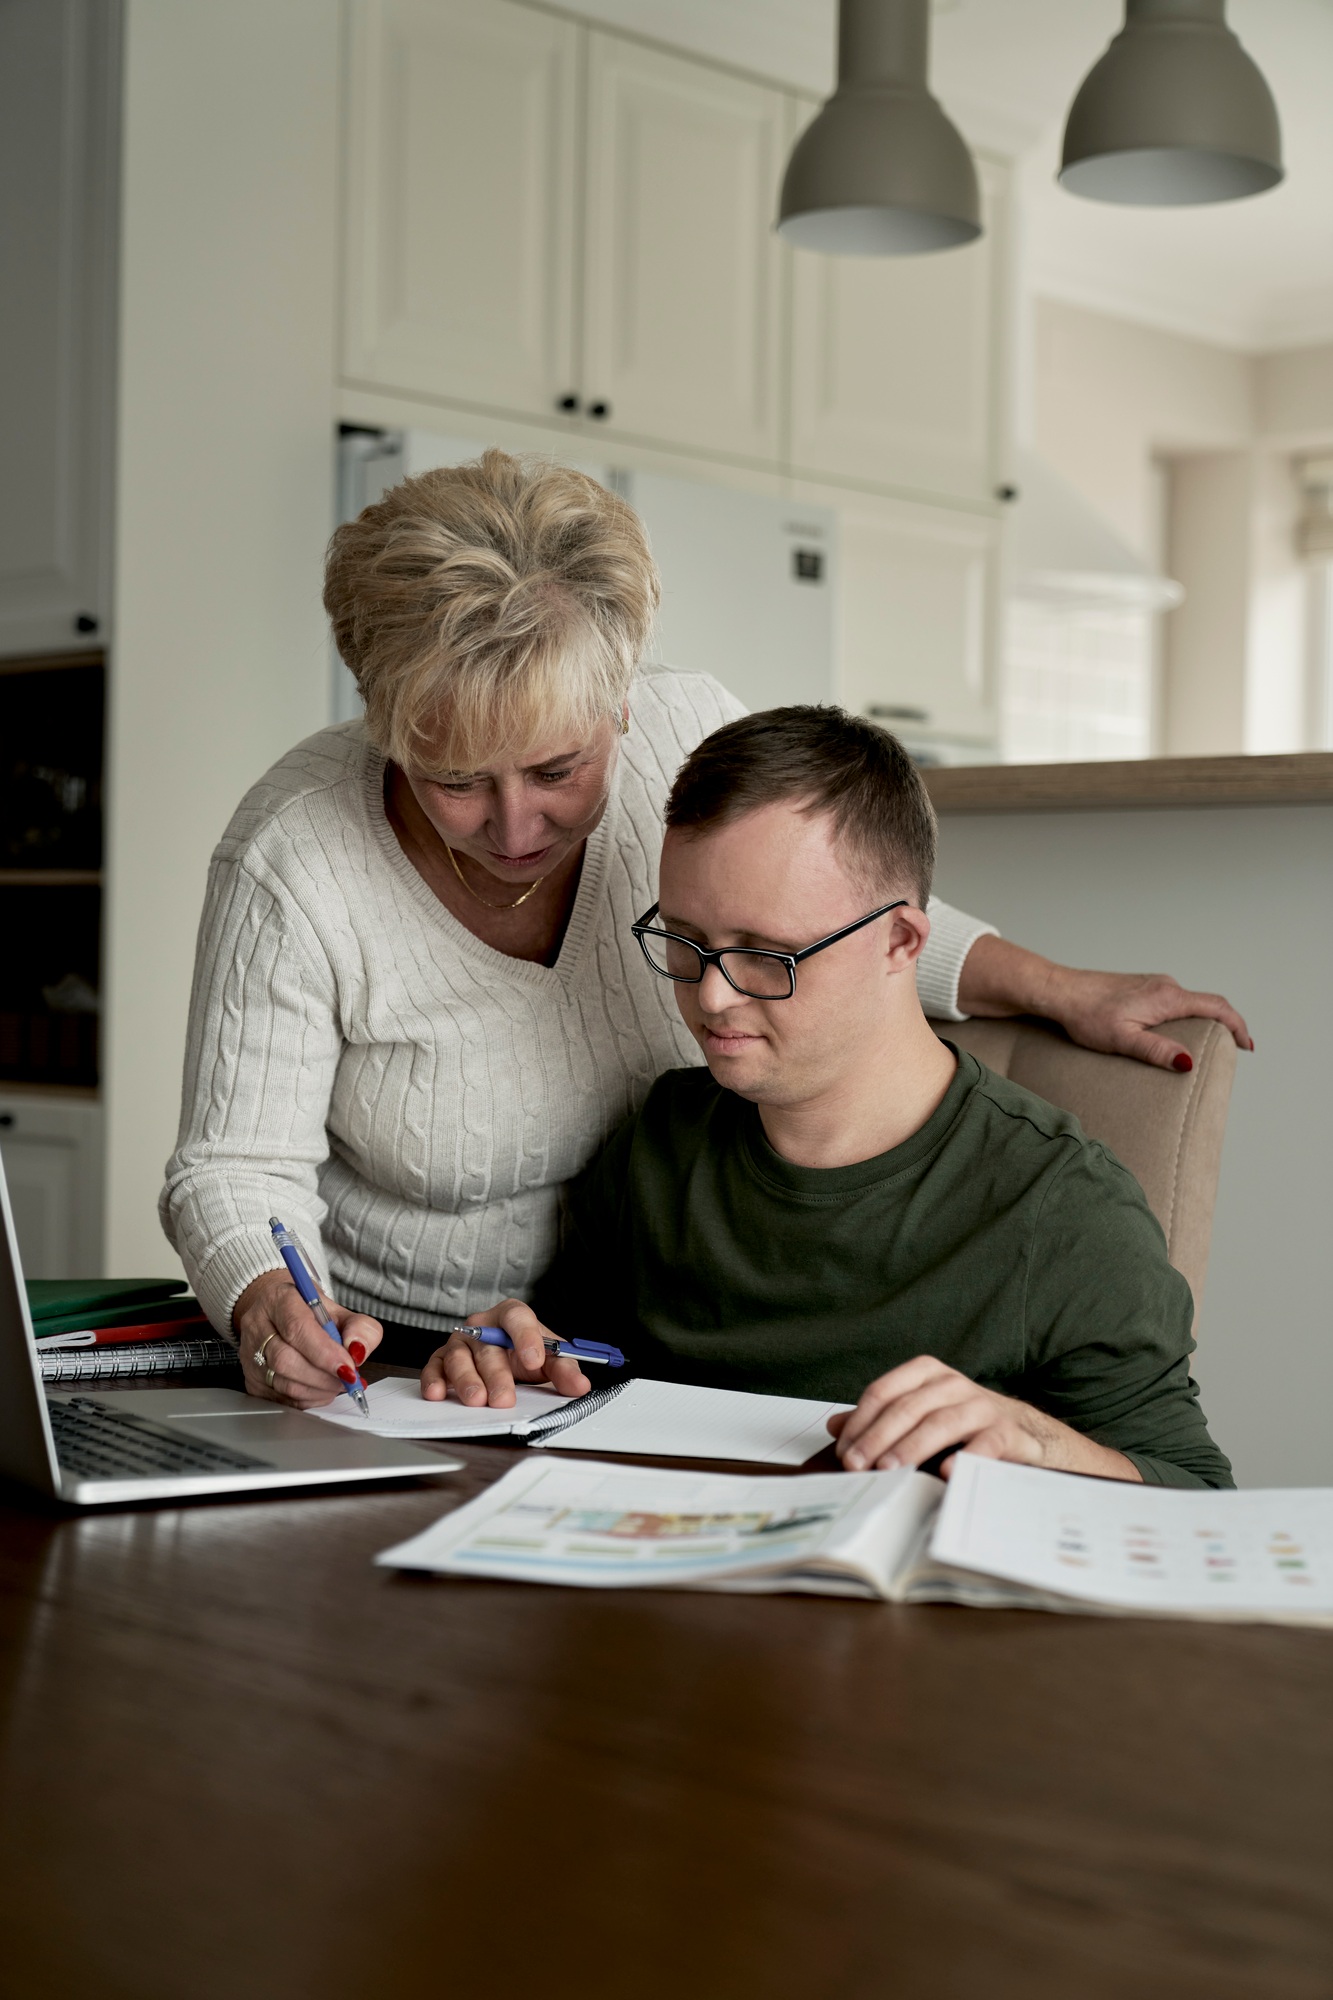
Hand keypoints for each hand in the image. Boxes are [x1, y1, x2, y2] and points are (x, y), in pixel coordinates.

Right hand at [232, 1267, 381, 1408]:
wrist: (279, 1313)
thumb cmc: (309, 1312)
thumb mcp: (339, 1310)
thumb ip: (359, 1327)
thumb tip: (358, 1351)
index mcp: (279, 1299)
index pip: (297, 1328)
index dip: (325, 1353)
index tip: (349, 1367)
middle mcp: (257, 1325)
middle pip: (285, 1359)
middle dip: (323, 1376)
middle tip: (347, 1378)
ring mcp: (249, 1354)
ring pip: (282, 1382)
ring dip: (318, 1390)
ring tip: (337, 1383)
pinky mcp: (251, 1379)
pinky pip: (280, 1398)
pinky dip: (308, 1399)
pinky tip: (321, 1389)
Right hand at [420, 1298, 589, 1407]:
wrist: (508, 1355)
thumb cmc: (527, 1353)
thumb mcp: (550, 1359)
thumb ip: (565, 1369)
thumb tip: (580, 1385)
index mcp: (511, 1316)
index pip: (516, 1317)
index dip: (525, 1336)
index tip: (534, 1359)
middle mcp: (482, 1326)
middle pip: (487, 1346)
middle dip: (496, 1375)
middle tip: (504, 1398)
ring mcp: (460, 1342)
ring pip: (459, 1358)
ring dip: (466, 1380)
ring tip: (476, 1400)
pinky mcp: (442, 1359)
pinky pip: (433, 1367)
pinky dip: (433, 1380)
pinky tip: (438, 1394)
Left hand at [827, 1355, 1139, 1480]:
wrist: (1026, 1434)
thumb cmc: (963, 1424)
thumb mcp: (919, 1414)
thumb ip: (880, 1419)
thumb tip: (834, 1426)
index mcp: (927, 1374)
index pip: (884, 1392)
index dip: (860, 1422)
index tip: (844, 1451)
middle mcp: (953, 1384)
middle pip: (907, 1407)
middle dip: (877, 1438)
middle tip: (858, 1465)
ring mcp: (981, 1405)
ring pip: (939, 1422)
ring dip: (911, 1447)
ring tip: (890, 1469)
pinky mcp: (1006, 1432)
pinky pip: (985, 1443)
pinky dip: (966, 1456)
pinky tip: (948, 1472)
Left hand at [957, 935, 1251, 1071]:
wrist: (1059, 991)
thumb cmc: (1086, 1015)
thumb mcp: (1123, 1039)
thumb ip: (1156, 1051)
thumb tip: (1188, 1062)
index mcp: (1167, 997)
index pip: (1217, 1007)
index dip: (1237, 1026)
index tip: (1248, 1045)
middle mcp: (1165, 986)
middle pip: (1206, 1004)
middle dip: (1224, 1026)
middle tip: (1233, 1051)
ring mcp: (1153, 984)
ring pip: (1189, 1002)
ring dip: (1203, 1022)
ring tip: (1207, 1047)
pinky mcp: (1140, 987)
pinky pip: (1173, 1001)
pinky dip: (1185, 1017)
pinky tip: (1175, 1033)